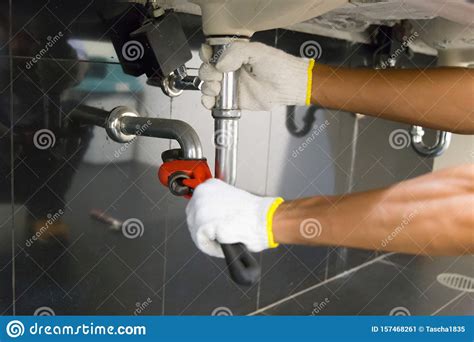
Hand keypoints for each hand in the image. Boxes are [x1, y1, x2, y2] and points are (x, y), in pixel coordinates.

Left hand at [186, 179, 283, 257]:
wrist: (264, 218)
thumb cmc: (254, 213)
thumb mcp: (230, 201)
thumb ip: (216, 205)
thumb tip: (210, 217)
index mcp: (209, 185)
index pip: (196, 207)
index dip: (205, 220)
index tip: (213, 227)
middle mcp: (201, 193)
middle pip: (193, 220)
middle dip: (205, 231)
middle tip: (219, 236)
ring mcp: (200, 208)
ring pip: (196, 232)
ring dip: (210, 240)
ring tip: (225, 239)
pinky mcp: (202, 224)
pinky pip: (202, 243)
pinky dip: (212, 248)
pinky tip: (225, 242)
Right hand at [199, 41, 313, 110]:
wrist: (289, 87)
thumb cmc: (280, 67)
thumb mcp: (257, 51)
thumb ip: (236, 52)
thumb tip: (219, 64)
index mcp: (234, 55)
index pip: (212, 52)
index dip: (207, 54)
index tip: (210, 57)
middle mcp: (231, 70)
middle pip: (207, 69)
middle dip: (207, 72)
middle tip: (218, 76)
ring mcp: (231, 86)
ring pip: (207, 85)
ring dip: (207, 87)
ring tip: (217, 88)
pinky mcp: (233, 101)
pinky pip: (215, 102)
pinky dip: (208, 102)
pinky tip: (211, 101)